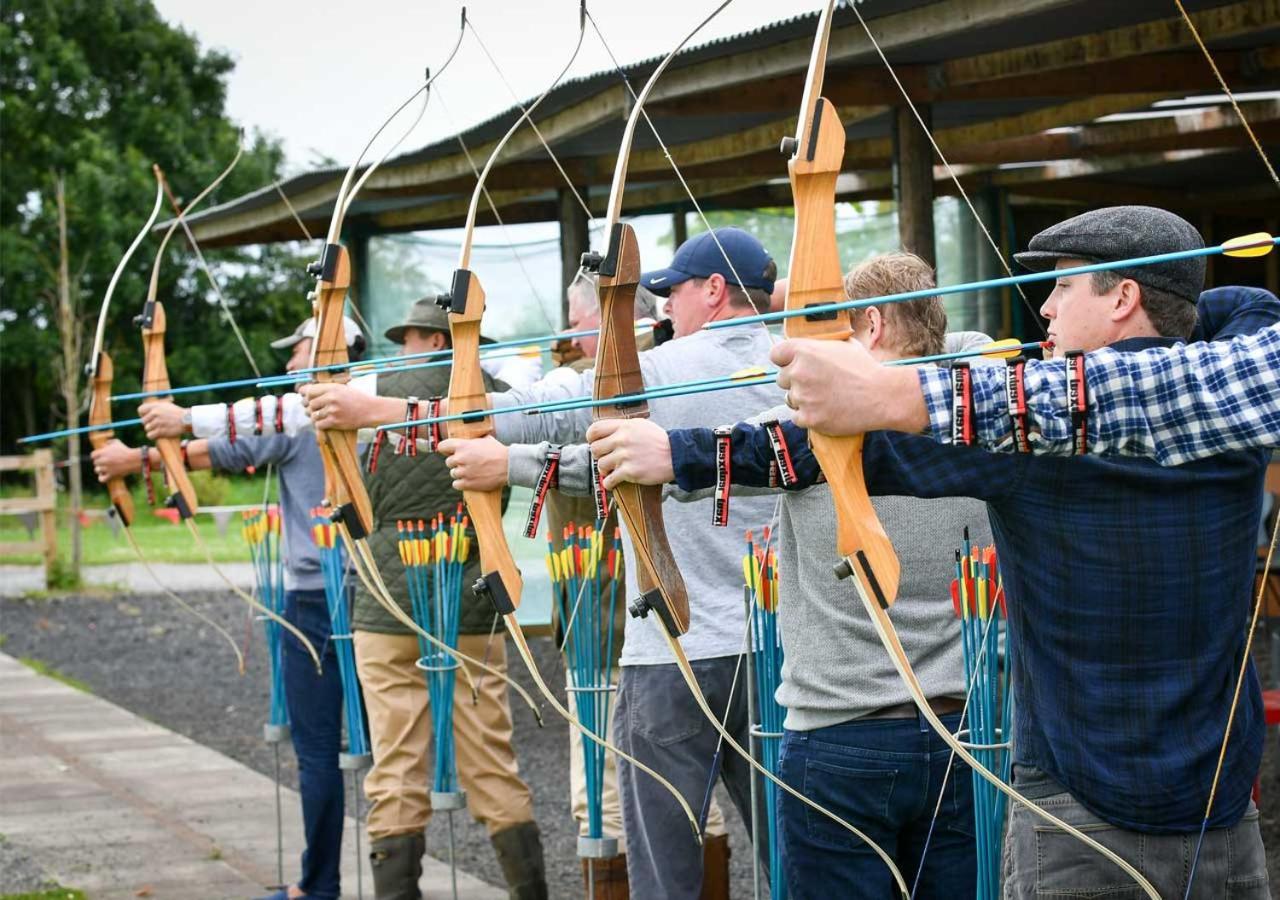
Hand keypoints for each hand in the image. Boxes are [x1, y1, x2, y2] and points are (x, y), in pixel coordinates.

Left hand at [91, 440, 139, 480]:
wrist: (133, 459)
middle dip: (100, 462)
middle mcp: (103, 460)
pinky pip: (101, 479)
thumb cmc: (125, 450)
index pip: (92, 455)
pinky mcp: (111, 474)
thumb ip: (109, 442)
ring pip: (97, 470)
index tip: (101, 456)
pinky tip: (105, 475)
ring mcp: (106, 468)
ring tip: (106, 468)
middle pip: (95, 463)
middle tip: (107, 461)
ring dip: (101, 469)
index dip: (96, 456)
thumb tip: (104, 445)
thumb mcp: (117, 443)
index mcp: (103, 452)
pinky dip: (101, 478)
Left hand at [139, 401, 187, 439]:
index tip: (149, 417)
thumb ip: (155, 407)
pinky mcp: (160, 431)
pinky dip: (154, 436)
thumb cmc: (177, 413)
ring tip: (161, 428)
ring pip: (147, 428)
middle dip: (149, 423)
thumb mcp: (166, 406)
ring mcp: (157, 422)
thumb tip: (144, 411)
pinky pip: (150, 435)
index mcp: (155, 406)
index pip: (140, 410)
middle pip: (143, 421)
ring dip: (152, 430)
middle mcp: (155, 413)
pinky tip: (160, 434)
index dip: (144, 414)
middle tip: (157, 424)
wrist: (187, 420)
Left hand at [300, 382, 368, 429]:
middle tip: (311, 408)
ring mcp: (333, 411)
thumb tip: (308, 392)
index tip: (303, 396)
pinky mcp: (335, 422)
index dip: (303, 393)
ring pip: (313, 415)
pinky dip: (319, 424)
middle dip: (308, 406)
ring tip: (319, 415)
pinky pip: (319, 424)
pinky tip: (324, 422)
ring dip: (314, 416)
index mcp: (332, 388)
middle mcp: (331, 398)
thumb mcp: (343, 388)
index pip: (309, 390)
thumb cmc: (358, 399)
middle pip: (309, 403)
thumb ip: (327, 389)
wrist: (372, 410)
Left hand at [437, 436, 508, 491]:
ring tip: (471, 472)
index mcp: (462, 445)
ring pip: (453, 473)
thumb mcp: (485, 439)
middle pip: (448, 462)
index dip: (445, 449)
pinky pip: (456, 484)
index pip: (442, 446)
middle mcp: (460, 458)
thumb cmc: (498, 451)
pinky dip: (461, 483)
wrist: (508, 465)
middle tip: (466, 463)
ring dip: (460, 473)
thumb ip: (473, 441)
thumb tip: (470, 440)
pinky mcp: (467, 483)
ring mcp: (463, 472)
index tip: (449, 452)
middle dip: (456, 463)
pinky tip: (469, 480)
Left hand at [585, 419, 673, 488]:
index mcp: (624, 426)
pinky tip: (613, 482)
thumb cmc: (659, 441)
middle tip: (607, 458)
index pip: (595, 429)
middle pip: (595, 449)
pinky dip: (609, 483)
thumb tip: (606, 433)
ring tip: (613, 470)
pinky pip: (609, 480)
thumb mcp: (641, 426)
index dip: (591, 438)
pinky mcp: (630, 472)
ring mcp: (625, 456)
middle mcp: (622, 439)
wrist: (676, 455)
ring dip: (605, 470)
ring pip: (601, 465)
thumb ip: (623, 428)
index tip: (594, 443)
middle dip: (599, 455)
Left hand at [770, 338, 925, 434]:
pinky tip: (825, 411)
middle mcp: (798, 372)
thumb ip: (820, 346)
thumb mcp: (843, 345)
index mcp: (804, 350)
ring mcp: (802, 397)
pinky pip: (797, 417)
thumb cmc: (865, 369)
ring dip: (802, 399)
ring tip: (825, 398)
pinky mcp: (808, 418)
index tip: (792, 365)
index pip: (776, 354)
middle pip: (782, 379)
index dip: (784, 360)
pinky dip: (808, 416)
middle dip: (796, 382)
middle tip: (816, 384)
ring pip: (790, 399)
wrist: (882, 396)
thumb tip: (809, 345)